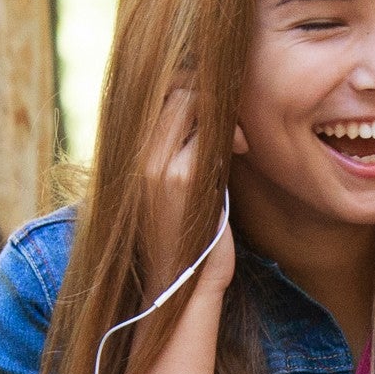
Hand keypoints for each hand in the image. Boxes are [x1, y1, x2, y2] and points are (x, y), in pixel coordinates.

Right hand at [119, 81, 239, 373]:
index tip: (222, 105)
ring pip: (194, 104)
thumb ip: (180, 148)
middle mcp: (139, 156)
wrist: (179, 287)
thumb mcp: (171, 188)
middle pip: (176, 88)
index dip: (193, 86)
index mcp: (131, 154)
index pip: (158, 91)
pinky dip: (232, 134)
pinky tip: (243, 150)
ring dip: (224, 112)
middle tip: (237, 118)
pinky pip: (211, 132)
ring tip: (240, 140)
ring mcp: (158, 165)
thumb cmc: (184, 240)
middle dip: (211, 92)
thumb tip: (207, 113)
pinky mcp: (184, 178)